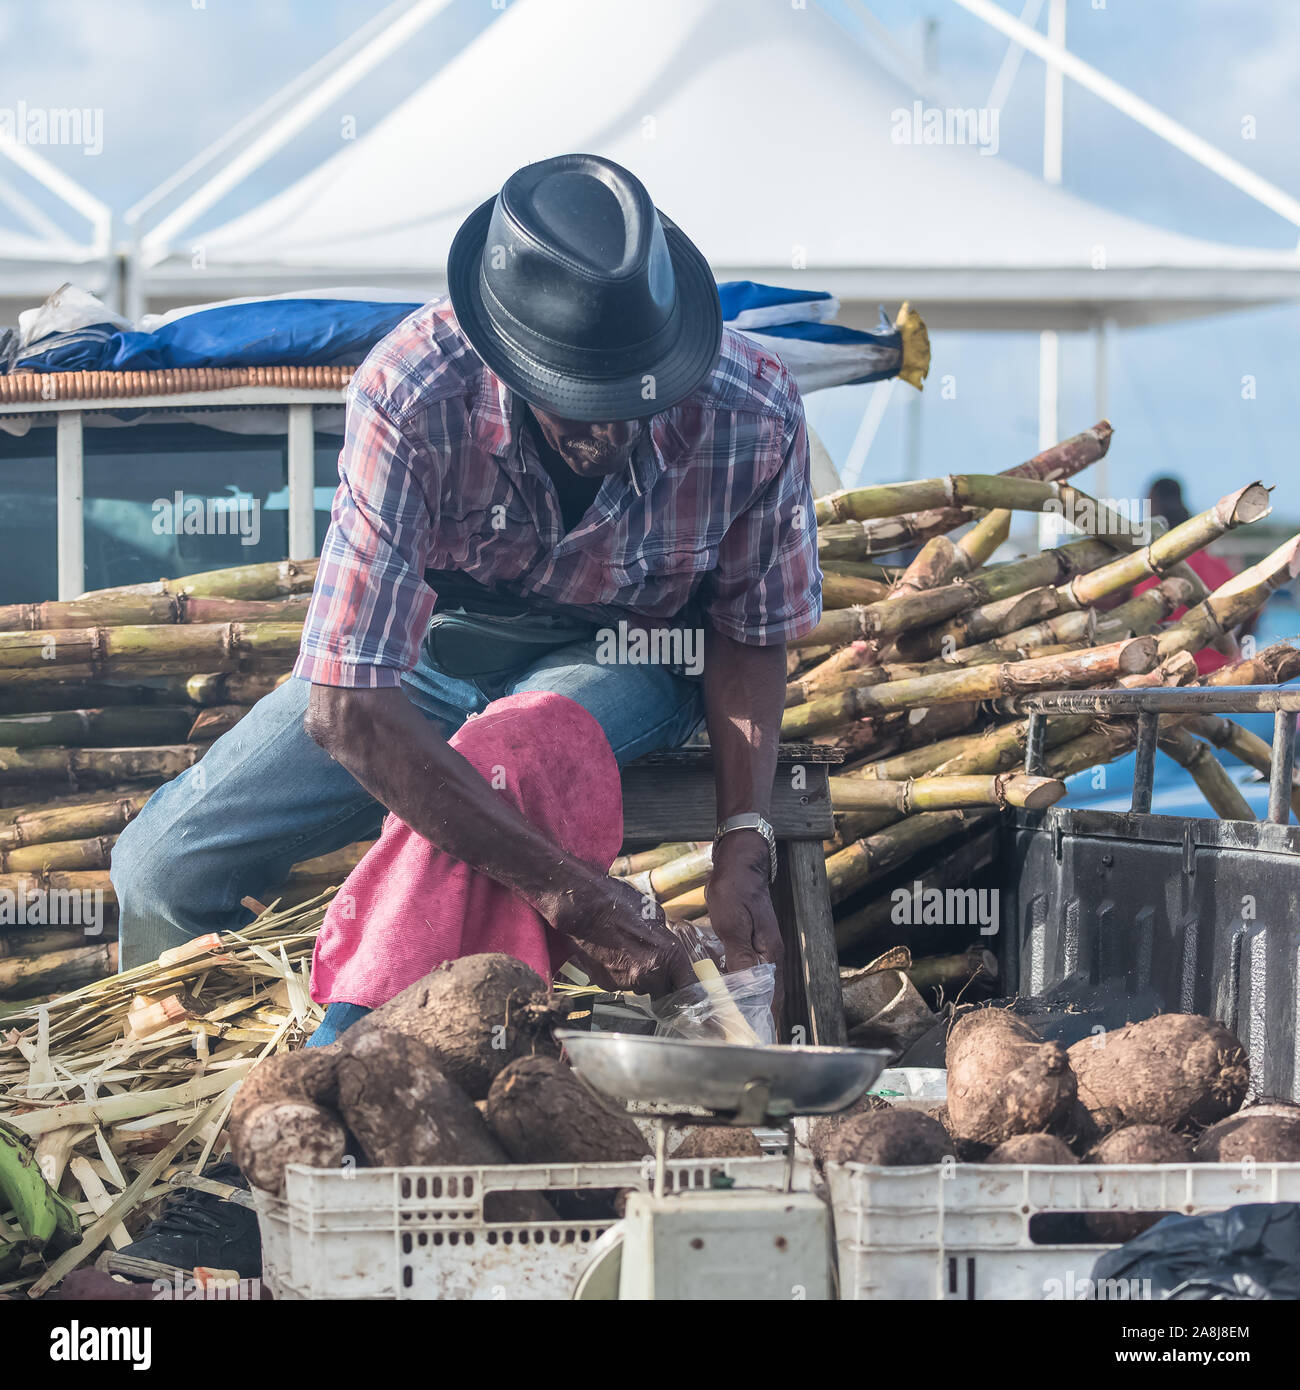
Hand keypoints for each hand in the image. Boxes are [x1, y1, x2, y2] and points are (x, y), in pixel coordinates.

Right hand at [554, 872, 695, 998]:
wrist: (583, 907)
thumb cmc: (619, 904)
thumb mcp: (655, 916)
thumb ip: (665, 940)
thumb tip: (668, 950)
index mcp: (669, 955)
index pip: (688, 987)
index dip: (689, 991)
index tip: (690, 994)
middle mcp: (650, 973)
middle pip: (663, 991)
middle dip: (661, 982)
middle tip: (651, 962)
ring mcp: (627, 982)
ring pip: (640, 986)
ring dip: (637, 975)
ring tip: (625, 950)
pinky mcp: (607, 984)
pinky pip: (620, 984)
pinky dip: (618, 974)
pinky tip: (612, 953)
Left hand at [704, 831, 784, 1030]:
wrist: (740, 861)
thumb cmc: (735, 890)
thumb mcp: (732, 925)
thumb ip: (740, 959)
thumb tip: (745, 991)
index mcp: (770, 954)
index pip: (771, 999)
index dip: (763, 1022)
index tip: (755, 1043)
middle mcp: (771, 955)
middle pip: (766, 996)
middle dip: (755, 1019)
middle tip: (738, 1041)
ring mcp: (763, 948)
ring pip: (758, 985)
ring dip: (748, 1004)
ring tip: (732, 1025)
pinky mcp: (752, 942)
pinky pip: (748, 972)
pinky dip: (740, 986)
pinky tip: (727, 993)